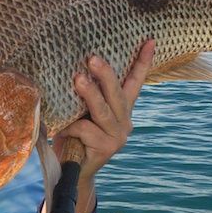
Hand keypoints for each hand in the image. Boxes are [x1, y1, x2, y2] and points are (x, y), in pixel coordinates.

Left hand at [53, 39, 154, 212]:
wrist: (71, 172)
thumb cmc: (74, 136)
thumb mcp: (82, 113)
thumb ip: (86, 98)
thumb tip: (75, 70)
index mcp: (122, 109)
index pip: (134, 82)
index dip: (142, 62)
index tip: (149, 40)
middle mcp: (125, 121)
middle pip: (118, 92)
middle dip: (106, 73)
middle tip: (93, 58)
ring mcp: (117, 136)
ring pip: (103, 110)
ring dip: (90, 94)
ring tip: (78, 79)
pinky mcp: (106, 148)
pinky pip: (86, 129)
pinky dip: (71, 125)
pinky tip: (61, 129)